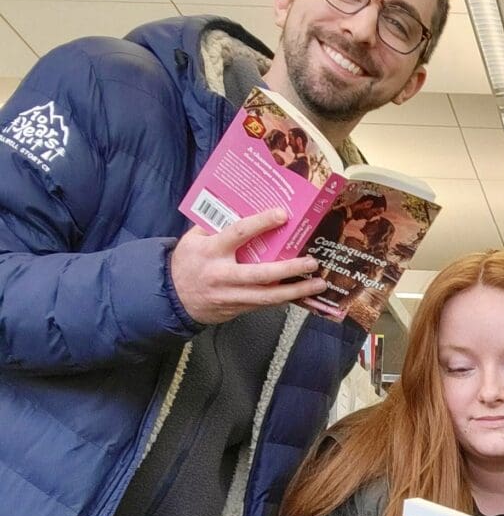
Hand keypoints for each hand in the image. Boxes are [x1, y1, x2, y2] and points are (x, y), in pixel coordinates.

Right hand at [171, 208, 326, 324]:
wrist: (173, 297)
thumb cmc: (187, 262)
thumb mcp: (194, 239)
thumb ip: (215, 225)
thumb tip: (242, 206)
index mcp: (211, 251)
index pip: (239, 233)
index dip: (261, 223)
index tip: (283, 214)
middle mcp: (222, 275)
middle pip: (261, 273)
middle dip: (289, 268)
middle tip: (312, 262)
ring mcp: (231, 295)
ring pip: (268, 296)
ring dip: (296, 291)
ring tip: (318, 284)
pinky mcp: (238, 309)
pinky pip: (265, 304)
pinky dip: (286, 299)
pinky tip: (303, 293)